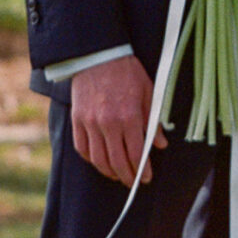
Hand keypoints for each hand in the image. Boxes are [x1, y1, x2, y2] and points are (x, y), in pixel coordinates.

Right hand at [68, 53, 162, 185]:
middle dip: (126, 176)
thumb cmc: (126, 72)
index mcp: (128, 116)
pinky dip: (91, 160)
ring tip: (117, 175)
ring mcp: (90, 123)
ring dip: (109, 172)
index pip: (136, 153)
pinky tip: (100, 162)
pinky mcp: (77, 120)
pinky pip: (82, 148)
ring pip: (98, 159)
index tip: (146, 179)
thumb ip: (153, 120)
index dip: (142, 170)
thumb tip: (160, 144)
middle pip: (117, 161)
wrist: (98, 55)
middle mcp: (108, 123)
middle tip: (132, 183)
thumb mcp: (148, 92)